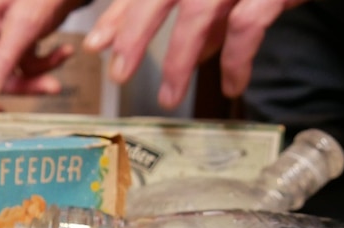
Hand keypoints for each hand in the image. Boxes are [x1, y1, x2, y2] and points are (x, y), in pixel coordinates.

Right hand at [0, 0, 85, 116]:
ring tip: (54, 85)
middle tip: (15, 110)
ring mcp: (2, 38)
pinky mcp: (21, 41)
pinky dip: (46, 64)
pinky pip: (27, 65)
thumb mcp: (22, 26)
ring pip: (9, 74)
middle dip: (9, 89)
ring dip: (33, 81)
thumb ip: (2, 60)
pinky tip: (63, 52)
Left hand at [82, 0, 307, 108]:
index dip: (118, 15)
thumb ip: (206, 19)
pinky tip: (231, 86)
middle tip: (117, 74)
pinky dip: (235, 60)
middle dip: (134, 34)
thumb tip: (189, 55)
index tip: (95, 45)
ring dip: (179, 60)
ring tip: (169, 98)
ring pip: (196, 13)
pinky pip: (247, 25)